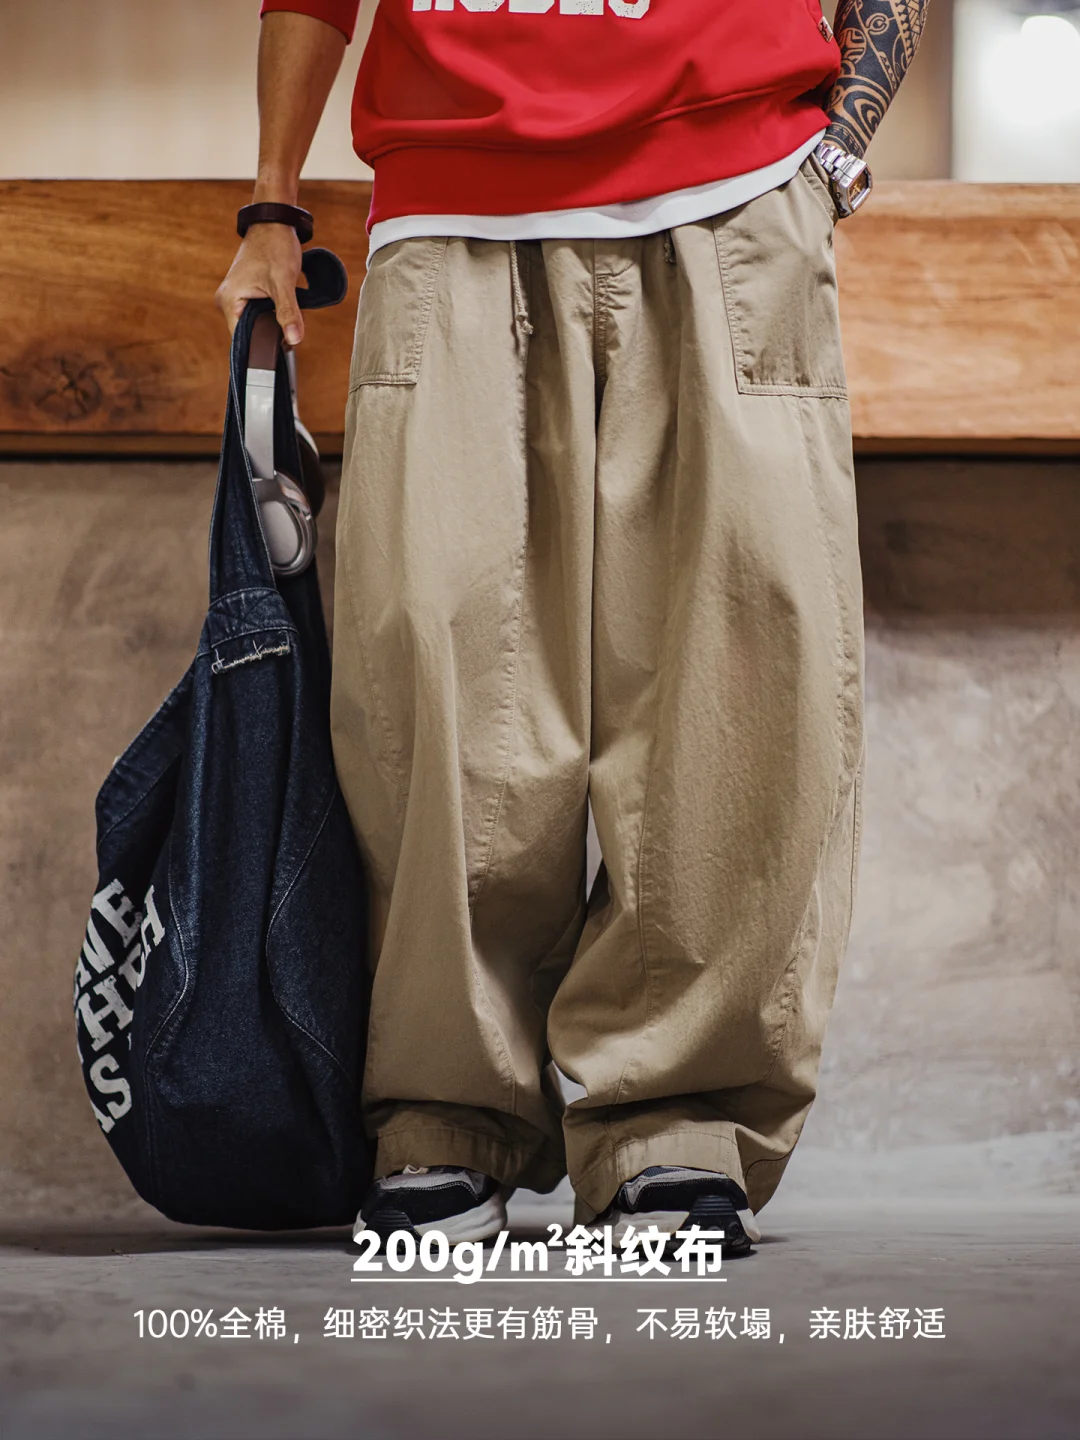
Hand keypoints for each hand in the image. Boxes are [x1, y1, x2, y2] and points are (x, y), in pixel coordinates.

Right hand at [215, 223, 304, 345]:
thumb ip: (288, 312)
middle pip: (250, 333)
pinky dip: (273, 315)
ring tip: (288, 322)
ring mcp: (236, 297)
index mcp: (229, 301)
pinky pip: (259, 313)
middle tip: (291, 335)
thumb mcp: (283, 282)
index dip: (262, 348)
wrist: (274, 222)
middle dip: (271, 336)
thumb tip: (294, 340)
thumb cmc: (275, 245)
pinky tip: (284, 313)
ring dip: (273, 325)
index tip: (281, 352)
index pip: (242, 340)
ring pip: (257, 324)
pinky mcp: (247, 293)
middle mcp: (228, 301)